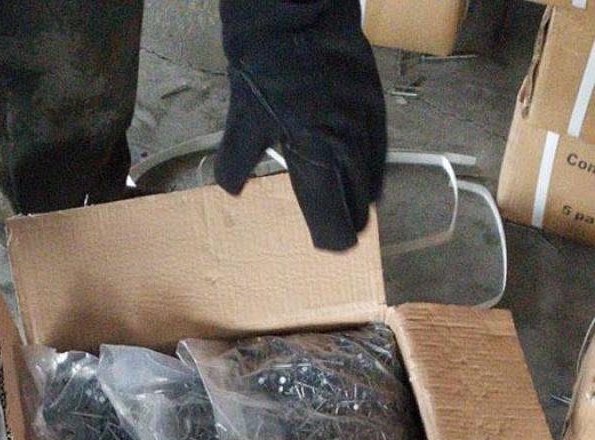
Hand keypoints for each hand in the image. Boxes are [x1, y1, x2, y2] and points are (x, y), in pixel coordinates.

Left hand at [216, 0, 386, 250]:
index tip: (325, 246)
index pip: (334, 219)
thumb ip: (237, 163)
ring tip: (350, 210)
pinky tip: (359, 172)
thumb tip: (232, 191)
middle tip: (337, 234)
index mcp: (319, 158)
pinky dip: (369, 170)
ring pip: (372, 180)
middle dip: (346, 223)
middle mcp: (351, 147)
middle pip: (358, 206)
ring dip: (360, 199)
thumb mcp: (242, 119)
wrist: (296, 12)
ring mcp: (368, 125)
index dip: (330, 238)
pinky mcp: (375, 105)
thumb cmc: (266, 68)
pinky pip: (379, 152)